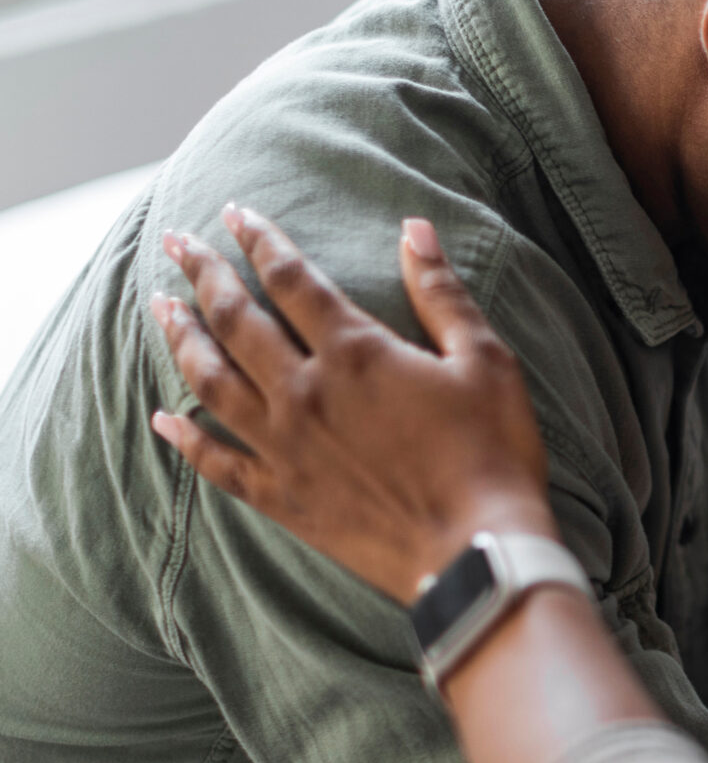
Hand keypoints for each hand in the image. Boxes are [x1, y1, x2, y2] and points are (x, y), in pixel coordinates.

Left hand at [149, 207, 555, 601]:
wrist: (475, 548)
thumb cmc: (493, 451)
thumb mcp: (485, 360)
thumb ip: (442, 294)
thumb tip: (414, 229)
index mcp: (354, 351)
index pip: (291, 278)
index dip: (260, 240)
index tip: (235, 213)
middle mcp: (304, 391)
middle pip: (236, 319)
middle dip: (203, 272)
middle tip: (175, 240)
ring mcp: (284, 446)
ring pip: (211, 380)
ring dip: (181, 337)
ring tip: (160, 306)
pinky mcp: (282, 495)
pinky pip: (216, 461)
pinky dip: (184, 438)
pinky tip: (162, 419)